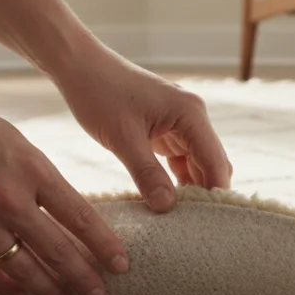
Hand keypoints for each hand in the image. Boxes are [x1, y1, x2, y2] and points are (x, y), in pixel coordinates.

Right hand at [0, 88, 127, 294]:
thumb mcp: (16, 143)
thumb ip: (41, 178)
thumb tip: (66, 212)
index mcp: (32, 170)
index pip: (80, 218)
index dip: (104, 246)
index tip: (121, 264)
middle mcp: (8, 199)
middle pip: (57, 250)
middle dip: (84, 277)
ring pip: (23, 268)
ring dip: (48, 288)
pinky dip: (5, 286)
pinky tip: (21, 292)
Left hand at [52, 42, 230, 212]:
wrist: (79, 67)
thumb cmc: (100, 94)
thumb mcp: (123, 138)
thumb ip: (147, 173)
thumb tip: (167, 207)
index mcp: (191, 114)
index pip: (215, 162)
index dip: (215, 194)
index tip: (210, 224)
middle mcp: (193, 117)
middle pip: (212, 164)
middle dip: (205, 194)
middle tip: (194, 227)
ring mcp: (181, 123)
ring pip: (198, 164)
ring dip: (190, 188)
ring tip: (180, 219)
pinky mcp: (167, 129)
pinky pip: (181, 160)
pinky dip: (176, 180)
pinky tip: (165, 200)